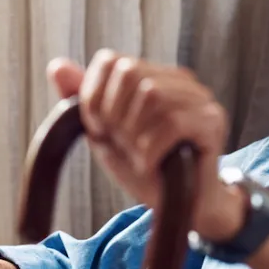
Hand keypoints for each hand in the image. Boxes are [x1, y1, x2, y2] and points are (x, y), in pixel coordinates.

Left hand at [47, 49, 245, 239]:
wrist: (184, 207)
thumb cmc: (147, 168)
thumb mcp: (106, 134)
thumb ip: (84, 100)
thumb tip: (56, 66)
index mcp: (154, 75)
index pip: (112, 61)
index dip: (95, 98)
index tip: (102, 130)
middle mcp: (180, 80)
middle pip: (130, 72)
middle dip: (114, 115)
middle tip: (124, 145)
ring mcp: (200, 98)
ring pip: (152, 94)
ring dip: (134, 135)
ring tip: (142, 156)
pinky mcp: (212, 122)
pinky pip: (172, 122)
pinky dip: (151, 149)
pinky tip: (153, 165)